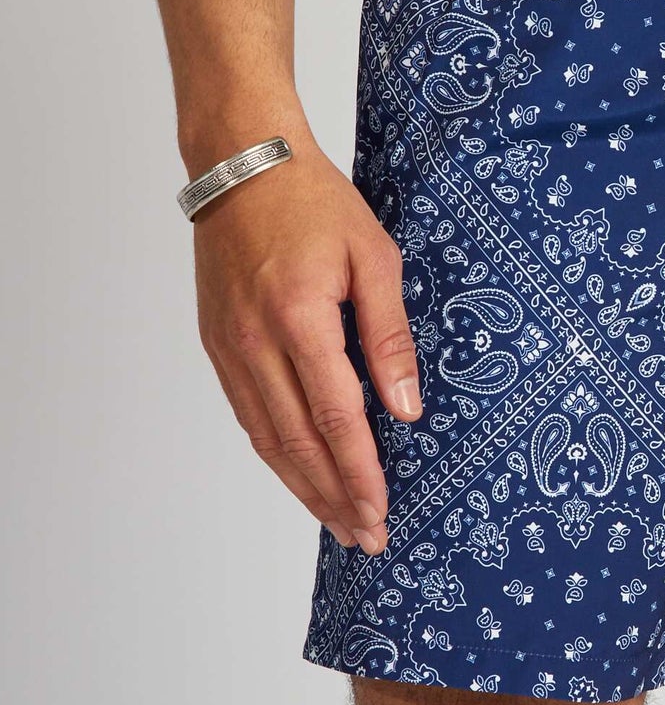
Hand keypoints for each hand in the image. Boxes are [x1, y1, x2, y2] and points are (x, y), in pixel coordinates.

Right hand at [194, 143, 421, 553]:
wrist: (243, 167)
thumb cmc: (316, 203)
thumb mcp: (374, 257)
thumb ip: (390, 335)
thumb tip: (406, 408)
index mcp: (298, 319)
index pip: (334, 418)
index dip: (359, 473)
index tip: (381, 512)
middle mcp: (255, 343)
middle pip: (297, 443)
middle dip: (335, 497)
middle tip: (366, 536)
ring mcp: (229, 348)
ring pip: (267, 438)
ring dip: (304, 487)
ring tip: (338, 522)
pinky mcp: (219, 345)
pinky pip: (249, 415)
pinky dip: (277, 454)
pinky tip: (301, 474)